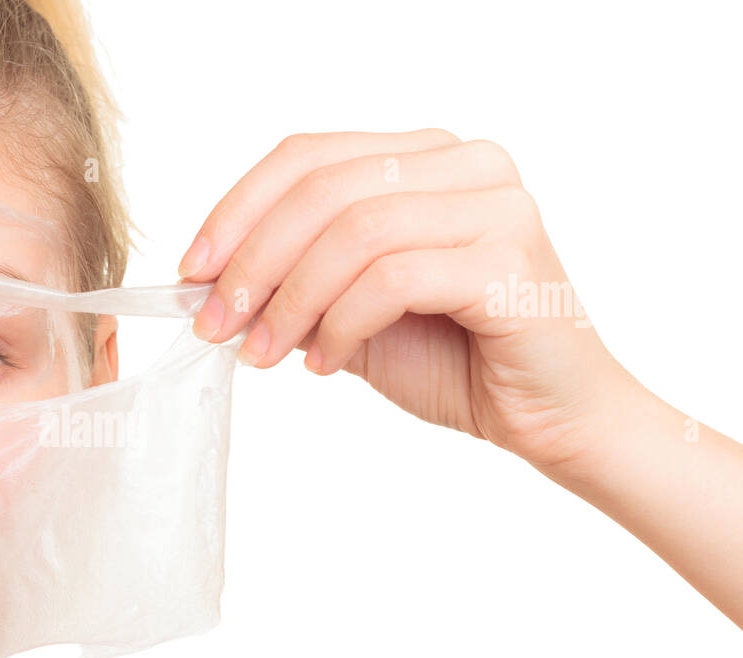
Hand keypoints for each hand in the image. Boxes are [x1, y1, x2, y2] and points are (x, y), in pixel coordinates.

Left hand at [178, 129, 638, 476]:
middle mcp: (466, 162)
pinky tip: (323, 364)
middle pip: (322, 188)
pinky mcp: (508, 257)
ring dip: (289, 302)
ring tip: (263, 357)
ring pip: (352, 232)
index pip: (307, 155)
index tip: (192, 272)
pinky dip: (340, 324)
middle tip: (213, 325)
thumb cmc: (455, 359)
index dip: (237, 210)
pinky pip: (390, 278)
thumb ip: (293, 284)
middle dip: (251, 262)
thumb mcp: (349, 313)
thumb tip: (207, 284)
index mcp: (425, 156)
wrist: (549, 417)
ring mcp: (495, 203)